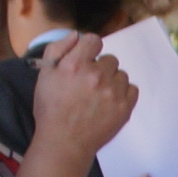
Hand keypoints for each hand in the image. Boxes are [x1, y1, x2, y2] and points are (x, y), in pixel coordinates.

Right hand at [28, 33, 135, 167]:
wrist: (64, 141)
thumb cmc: (51, 108)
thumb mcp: (44, 75)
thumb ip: (58, 50)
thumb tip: (76, 35)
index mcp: (75, 64)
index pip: (93, 40)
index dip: (89, 48)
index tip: (86, 59)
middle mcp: (97, 75)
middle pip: (109, 59)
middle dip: (100, 67)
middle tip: (88, 83)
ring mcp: (113, 92)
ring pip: (121, 74)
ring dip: (112, 81)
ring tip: (98, 95)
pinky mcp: (125, 107)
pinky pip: (132, 89)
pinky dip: (123, 93)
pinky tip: (110, 101)